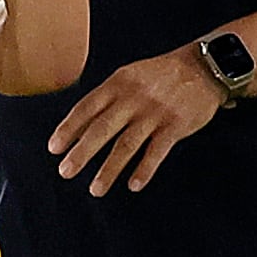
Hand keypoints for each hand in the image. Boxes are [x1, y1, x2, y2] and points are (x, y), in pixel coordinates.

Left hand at [48, 43, 226, 195]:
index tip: (53, 148)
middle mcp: (132, 98)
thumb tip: (79, 123)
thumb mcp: (128, 76)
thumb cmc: (159, 75)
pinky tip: (133, 185)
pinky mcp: (175, 126)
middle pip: (102, 129)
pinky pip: (157, 152)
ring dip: (109, 169)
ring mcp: (154, 113)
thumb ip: (107, 97)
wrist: (203, 68)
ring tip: (95, 189)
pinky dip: (144, 170)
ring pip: (126, 145)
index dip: (68, 129)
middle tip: (65, 172)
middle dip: (81, 153)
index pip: (86, 108)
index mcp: (117, 84)